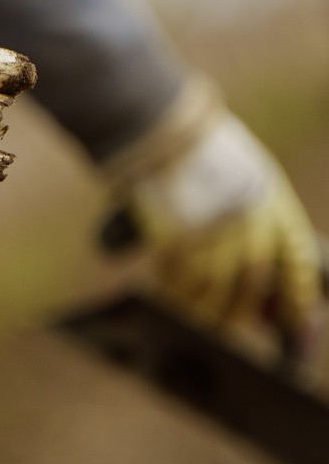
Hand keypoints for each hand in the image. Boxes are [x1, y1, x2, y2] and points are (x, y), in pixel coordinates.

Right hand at [103, 78, 323, 356]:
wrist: (163, 129)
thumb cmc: (204, 154)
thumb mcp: (246, 179)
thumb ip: (253, 223)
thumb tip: (246, 278)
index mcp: (275, 206)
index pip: (298, 268)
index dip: (298, 304)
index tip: (299, 333)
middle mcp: (249, 222)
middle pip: (249, 285)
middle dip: (237, 314)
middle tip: (226, 333)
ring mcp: (212, 230)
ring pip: (211, 288)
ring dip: (200, 310)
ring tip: (190, 321)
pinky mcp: (176, 234)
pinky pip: (176, 276)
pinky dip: (172, 292)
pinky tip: (165, 296)